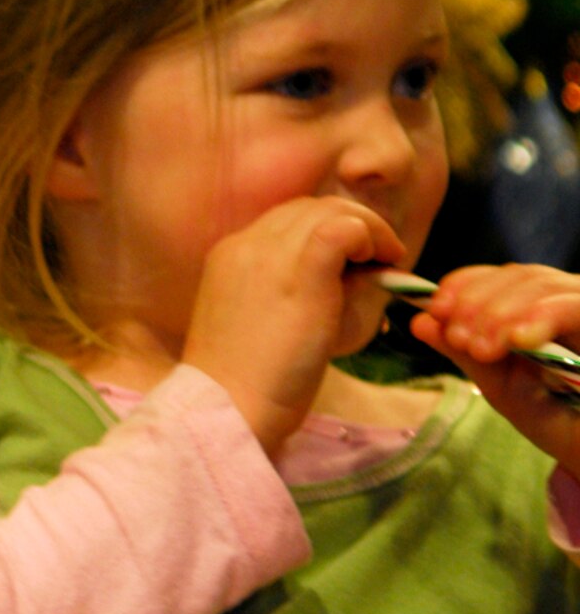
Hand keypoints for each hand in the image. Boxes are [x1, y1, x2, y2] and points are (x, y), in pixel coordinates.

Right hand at [182, 197, 405, 453]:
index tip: (350, 263)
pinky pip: (342, 229)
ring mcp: (270, 254)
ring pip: (328, 209)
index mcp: (229, 255)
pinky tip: (381, 263)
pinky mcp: (301, 272)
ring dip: (367, 229)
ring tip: (386, 262)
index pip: (284, 220)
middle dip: (350, 222)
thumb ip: (284, 292)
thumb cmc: (244, 383)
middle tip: (379, 259)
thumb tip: (341, 278)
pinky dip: (369, 237)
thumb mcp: (256, 322)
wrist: (228, 406)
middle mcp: (245, 244)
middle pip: (308, 207)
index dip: (324, 231)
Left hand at [410, 263, 579, 472]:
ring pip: (544, 286)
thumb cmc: (550, 415)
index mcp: (537, 303)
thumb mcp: (498, 382)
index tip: (435, 310)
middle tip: (459, 339)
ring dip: (502, 314)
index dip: (463, 285)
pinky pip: (574, 308)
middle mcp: (566, 298)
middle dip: (478, 304)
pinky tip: (519, 340)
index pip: (498, 276)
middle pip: (519, 276)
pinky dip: (542, 318)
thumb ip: (462, 351)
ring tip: (483, 349)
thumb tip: (419, 321)